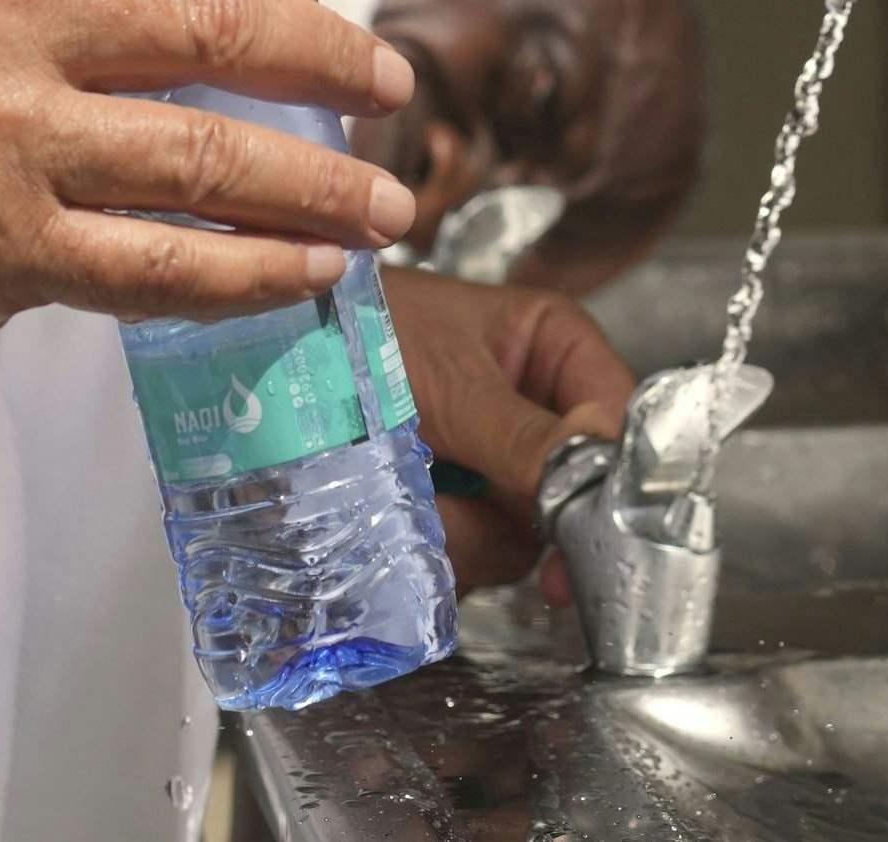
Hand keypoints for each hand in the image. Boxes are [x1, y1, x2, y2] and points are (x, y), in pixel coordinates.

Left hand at [381, 266, 634, 586]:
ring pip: (520, 535)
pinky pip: (472, 554)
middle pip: (573, 493)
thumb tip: (593, 479)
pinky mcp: (454, 506)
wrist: (272, 358)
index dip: (606, 475)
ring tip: (409, 499)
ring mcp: (494, 465)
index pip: (615, 419)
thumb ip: (522, 435)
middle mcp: (535, 410)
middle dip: (515, 514)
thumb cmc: (361, 333)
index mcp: (554, 350)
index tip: (579, 523)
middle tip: (468, 516)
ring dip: (465, 534)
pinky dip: (435, 548)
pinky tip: (398, 517)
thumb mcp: (450, 382)